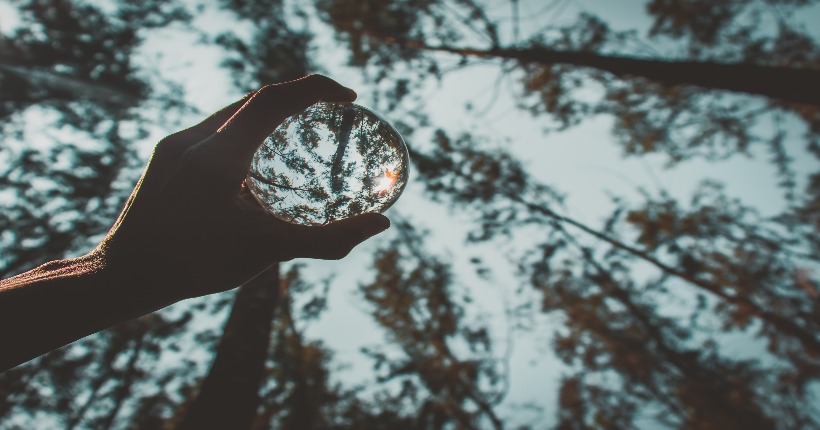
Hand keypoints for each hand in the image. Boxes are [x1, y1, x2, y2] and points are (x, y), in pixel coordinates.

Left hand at [96, 75, 389, 299]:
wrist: (123, 275)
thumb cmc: (195, 265)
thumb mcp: (267, 251)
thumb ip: (326, 239)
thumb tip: (379, 225)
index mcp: (219, 154)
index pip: (275, 99)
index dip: (316, 89)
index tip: (349, 99)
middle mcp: (194, 139)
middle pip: (256, 101)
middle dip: (297, 99)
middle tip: (329, 113)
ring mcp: (175, 145)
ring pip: (232, 114)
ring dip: (269, 117)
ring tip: (297, 135)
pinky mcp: (164, 157)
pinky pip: (213, 131)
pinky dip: (245, 135)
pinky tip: (254, 165)